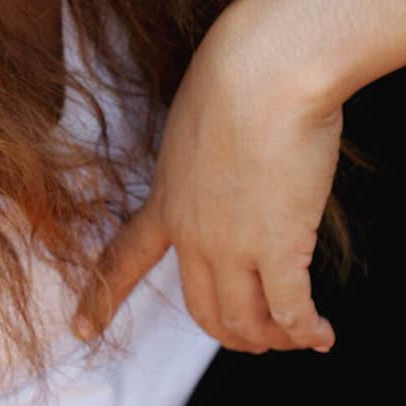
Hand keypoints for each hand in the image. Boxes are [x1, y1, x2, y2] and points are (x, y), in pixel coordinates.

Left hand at [72, 0, 343, 353]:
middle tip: (262, 335)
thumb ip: (207, 158)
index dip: (102, 297)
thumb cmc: (238, 76)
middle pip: (204, 309)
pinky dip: (307, 331)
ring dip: (273, 336)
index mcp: (166, 198)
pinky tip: (323, 335)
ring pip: (246, 321)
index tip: (81, 328)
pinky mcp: (280, 247)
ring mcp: (234, 245)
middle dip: (235, 330)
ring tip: (298, 334)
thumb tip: (233, 160)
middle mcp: (193, 233)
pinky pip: (291, 311)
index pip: (123, 258)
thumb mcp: (199, 123)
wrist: (264, 69)